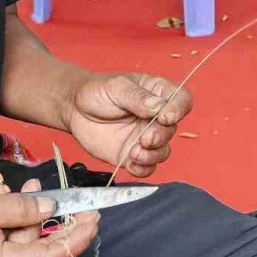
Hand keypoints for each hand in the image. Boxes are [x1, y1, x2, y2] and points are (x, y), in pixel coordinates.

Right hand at [0, 189, 97, 256]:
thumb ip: (20, 208)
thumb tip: (50, 207)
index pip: (54, 256)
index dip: (78, 237)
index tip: (94, 217)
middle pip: (40, 247)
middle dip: (49, 218)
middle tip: (61, 193)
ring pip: (23, 242)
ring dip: (27, 215)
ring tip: (23, 186)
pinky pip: (8, 244)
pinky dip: (11, 223)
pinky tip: (7, 198)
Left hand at [66, 73, 192, 176]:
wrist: (74, 110)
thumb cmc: (96, 92)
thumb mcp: (116, 87)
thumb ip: (138, 97)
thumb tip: (159, 107)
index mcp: (157, 94)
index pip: (181, 101)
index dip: (179, 109)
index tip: (165, 116)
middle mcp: (156, 117)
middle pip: (172, 129)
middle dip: (161, 136)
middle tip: (145, 138)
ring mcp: (145, 138)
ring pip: (163, 152)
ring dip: (152, 155)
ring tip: (134, 152)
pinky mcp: (133, 155)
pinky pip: (147, 167)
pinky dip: (143, 169)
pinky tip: (131, 163)